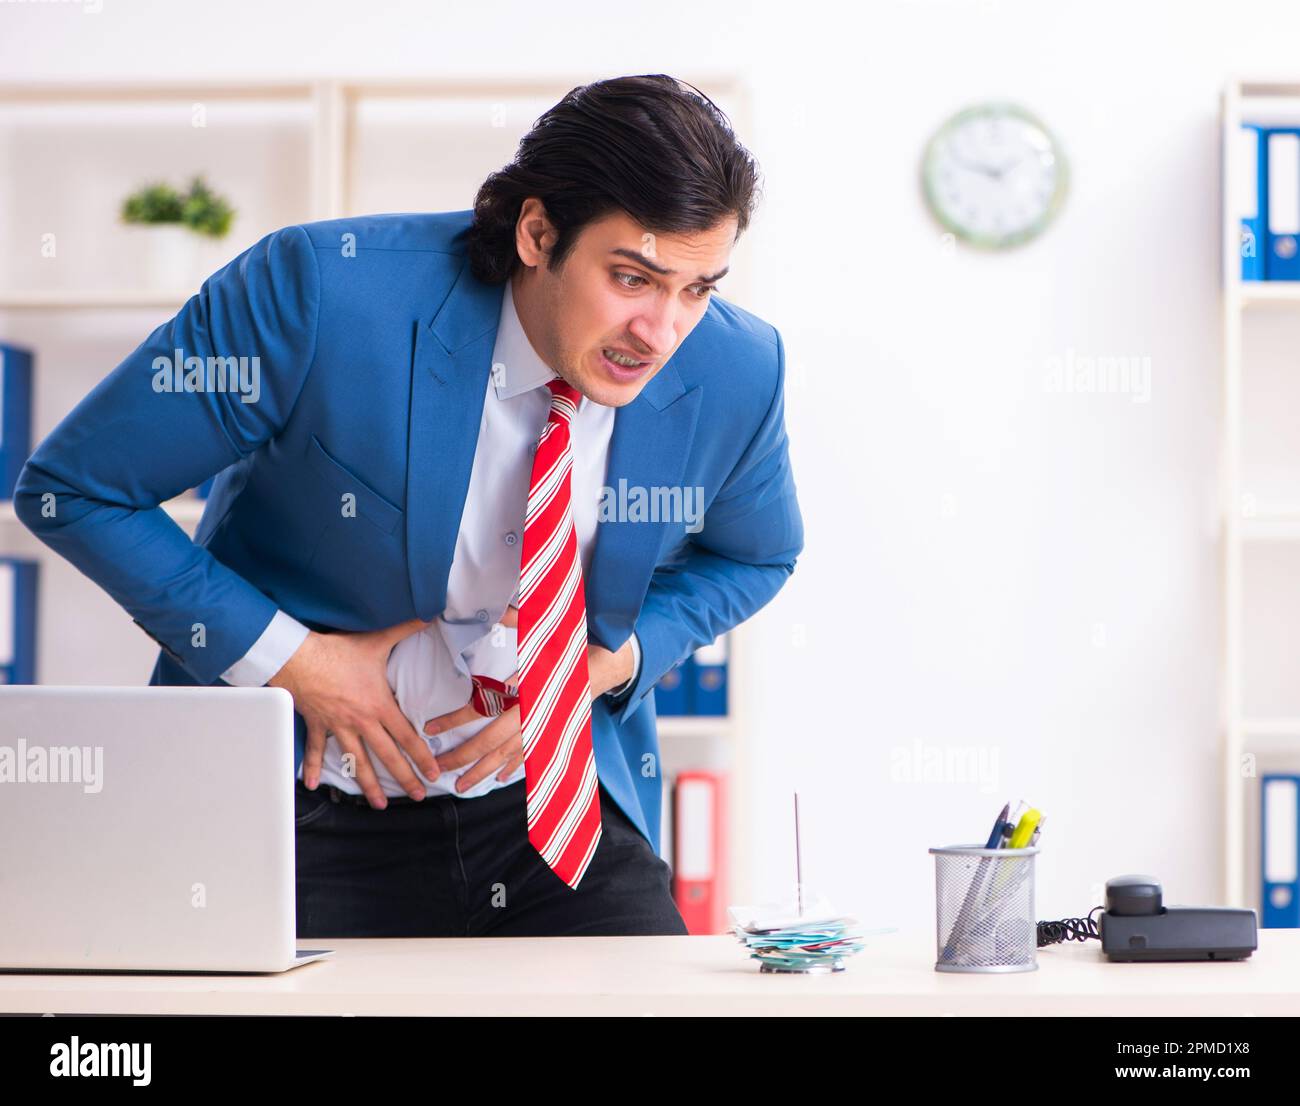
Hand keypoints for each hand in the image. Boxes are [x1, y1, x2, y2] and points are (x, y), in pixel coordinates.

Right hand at [268, 618, 438, 808]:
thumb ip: (407, 627)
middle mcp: (361, 722)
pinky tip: (314, 785)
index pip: (407, 737)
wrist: (297, 658)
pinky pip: (317, 750)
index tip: (433, 773)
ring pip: (357, 762)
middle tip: (417, 796)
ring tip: (378, 804)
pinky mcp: (318, 725)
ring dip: (368, 784)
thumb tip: (432, 614)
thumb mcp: (376, 640)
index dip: (422, 756)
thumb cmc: (337, 651)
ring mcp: (338, 727)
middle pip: (387, 757)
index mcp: (379, 706)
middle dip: (404, 778)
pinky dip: (314, 767)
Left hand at [423, 605, 634, 791]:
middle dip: (463, 758)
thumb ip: (516, 620)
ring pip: (508, 756)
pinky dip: (513, 767)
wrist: (609, 664)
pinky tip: (499, 778)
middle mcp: (533, 713)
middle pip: (492, 742)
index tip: (429, 728)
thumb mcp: (545, 629)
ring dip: (483, 772)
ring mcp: (543, 726)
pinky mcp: (552, 731)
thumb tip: (492, 608)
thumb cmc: (573, 646)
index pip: (481, 707)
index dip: (454, 720)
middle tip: (437, 770)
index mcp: (525, 689)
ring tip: (461, 787)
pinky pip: (529, 754)